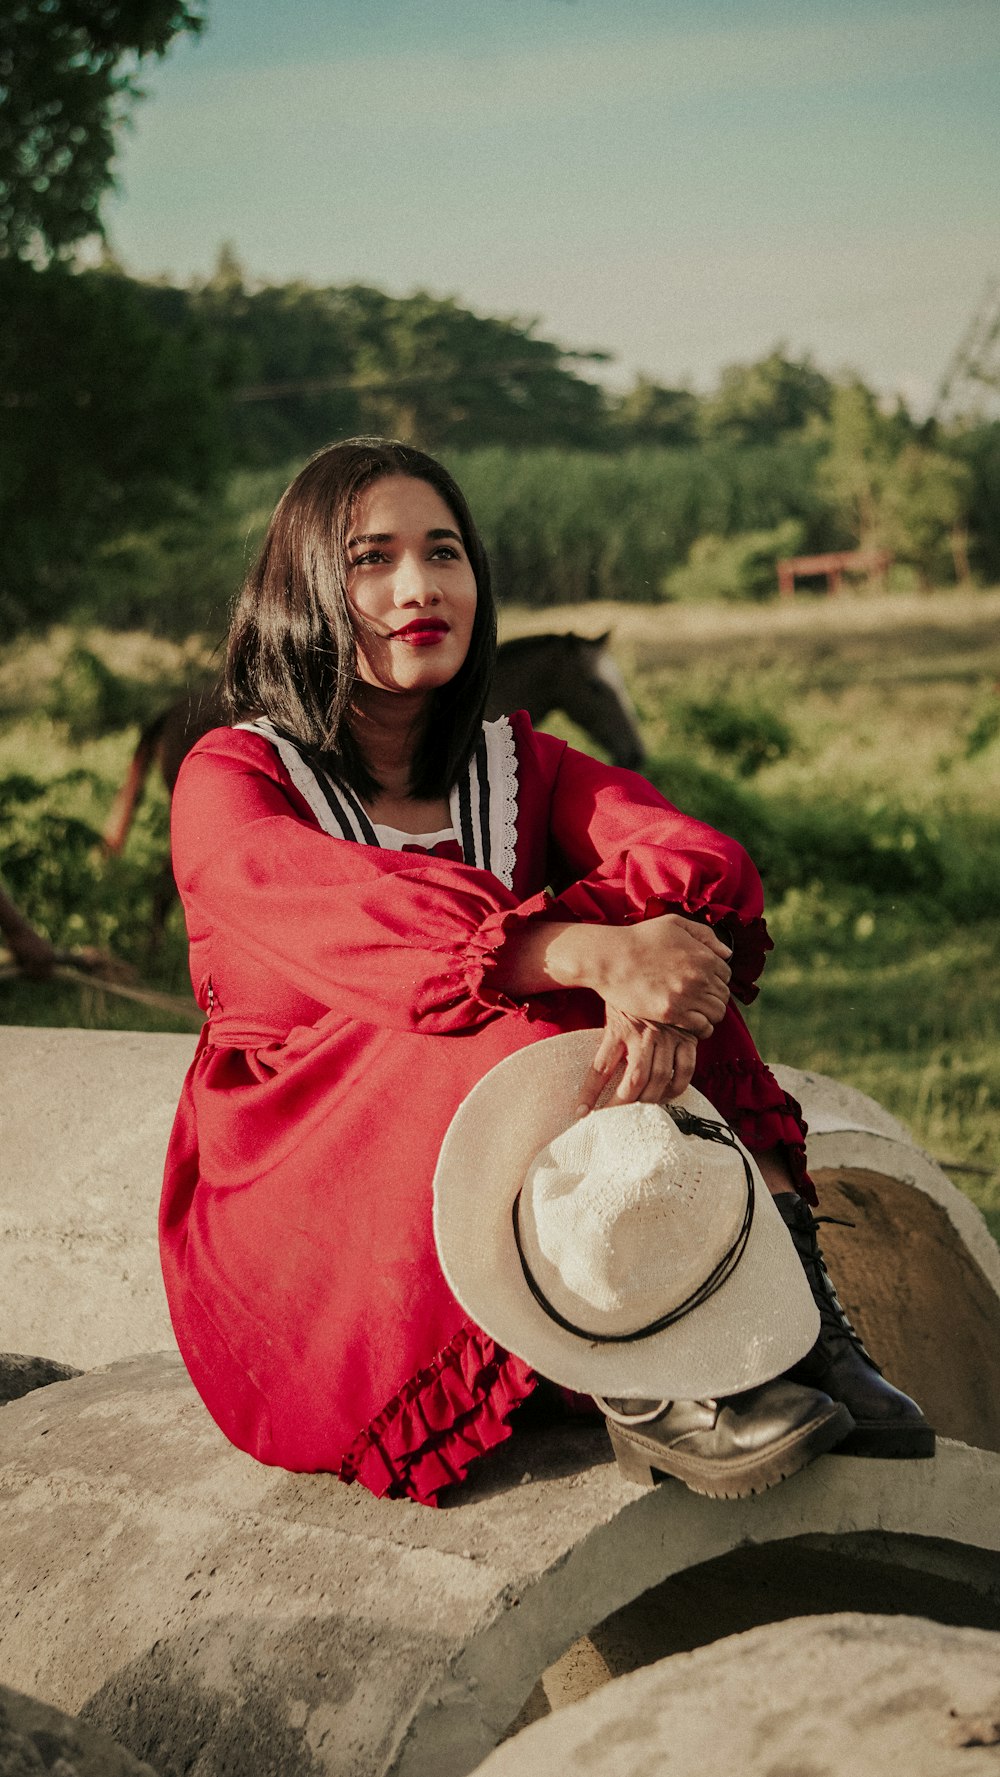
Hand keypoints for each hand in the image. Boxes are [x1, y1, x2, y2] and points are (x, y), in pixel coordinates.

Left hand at [575, 1005, 698, 1116]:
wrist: (658, 965)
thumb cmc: (629, 994)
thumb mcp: (611, 1010)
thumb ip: (605, 1038)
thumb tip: (592, 1068)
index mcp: (619, 1028)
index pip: (600, 1069)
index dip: (590, 1094)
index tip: (581, 1113)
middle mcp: (643, 1035)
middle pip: (633, 1081)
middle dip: (621, 1106)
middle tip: (611, 1120)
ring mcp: (668, 1037)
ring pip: (659, 1079)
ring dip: (648, 1101)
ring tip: (637, 1113)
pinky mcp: (687, 1038)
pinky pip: (685, 1071)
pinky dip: (677, 1088)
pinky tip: (666, 1095)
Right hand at [594, 914, 730, 1037]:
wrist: (610, 957)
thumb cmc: (640, 938)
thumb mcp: (674, 923)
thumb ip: (704, 934)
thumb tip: (727, 953)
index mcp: (704, 956)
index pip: (727, 975)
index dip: (716, 980)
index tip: (703, 984)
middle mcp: (700, 977)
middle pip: (723, 996)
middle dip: (714, 998)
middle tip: (699, 1001)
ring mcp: (687, 996)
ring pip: (717, 1014)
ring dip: (710, 1015)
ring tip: (697, 1013)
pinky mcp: (671, 1013)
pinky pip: (702, 1027)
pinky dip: (702, 1028)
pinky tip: (692, 1024)